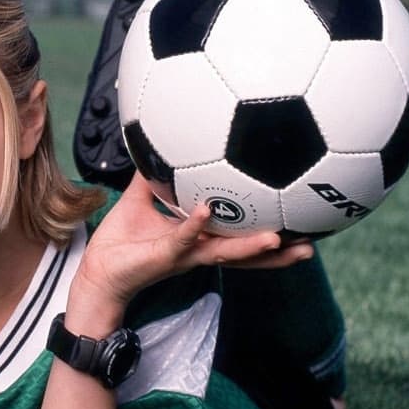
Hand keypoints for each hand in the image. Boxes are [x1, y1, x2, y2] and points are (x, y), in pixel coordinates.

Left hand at [74, 175, 313, 319]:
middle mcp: (199, 249)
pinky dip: (194, 225)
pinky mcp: (163, 255)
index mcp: (201, 238)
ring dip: (251, 247)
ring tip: (279, 238)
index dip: (269, 231)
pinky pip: (181, 238)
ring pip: (224, 252)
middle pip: (247, 253)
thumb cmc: (121, 238)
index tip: (300, 223)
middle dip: (279, 251)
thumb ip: (155, 173)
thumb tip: (161, 141)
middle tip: (311, 246)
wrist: (97, 268)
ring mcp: (184, 254)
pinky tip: (207, 210)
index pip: (242, 236)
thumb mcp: (141, 198)